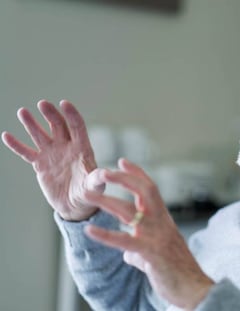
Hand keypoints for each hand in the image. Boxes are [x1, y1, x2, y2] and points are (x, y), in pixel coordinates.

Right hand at [1, 100, 102, 220]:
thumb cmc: (89, 194)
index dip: (72, 115)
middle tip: (42, 104)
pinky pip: (27, 152)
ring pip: (41, 135)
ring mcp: (52, 154)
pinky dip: (17, 145)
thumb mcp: (95, 187)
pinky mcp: (40, 164)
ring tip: (23, 112)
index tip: (64, 103)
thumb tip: (103, 173)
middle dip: (51, 114)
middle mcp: (67, 147)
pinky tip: (6, 135)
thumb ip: (97, 178)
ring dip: (31, 124)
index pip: (77, 127)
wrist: (75, 206)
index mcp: (82, 149)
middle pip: (58, 126)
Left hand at [84, 158, 213, 309]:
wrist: (194, 287)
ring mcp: (156, 236)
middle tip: (104, 171)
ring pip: (129, 212)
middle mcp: (161, 222)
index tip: (122, 161)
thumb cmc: (177, 269)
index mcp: (164, 219)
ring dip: (106, 201)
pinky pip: (124, 241)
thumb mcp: (160, 252)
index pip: (151, 189)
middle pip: (143, 191)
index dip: (136, 174)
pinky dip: (105, 234)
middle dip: (124, 178)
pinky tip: (89, 229)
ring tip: (87, 195)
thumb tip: (127, 254)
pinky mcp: (151, 253)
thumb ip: (141, 249)